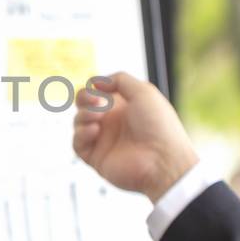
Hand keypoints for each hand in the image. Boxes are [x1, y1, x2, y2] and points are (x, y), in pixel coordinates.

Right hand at [73, 72, 200, 200]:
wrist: (162, 161)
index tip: (97, 86)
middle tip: (97, 102)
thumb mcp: (144, 92)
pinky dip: (82, 134)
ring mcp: (104, 140)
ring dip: (84, 115)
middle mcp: (113, 123)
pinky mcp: (96, 157)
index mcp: (124, 107)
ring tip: (97, 118)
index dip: (94, 87)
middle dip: (84, 98)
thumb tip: (97, 82)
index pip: (98, 92)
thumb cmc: (159, 127)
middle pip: (84, 105)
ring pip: (79, 122)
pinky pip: (77, 143)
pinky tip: (95, 131)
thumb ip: (120, 79)